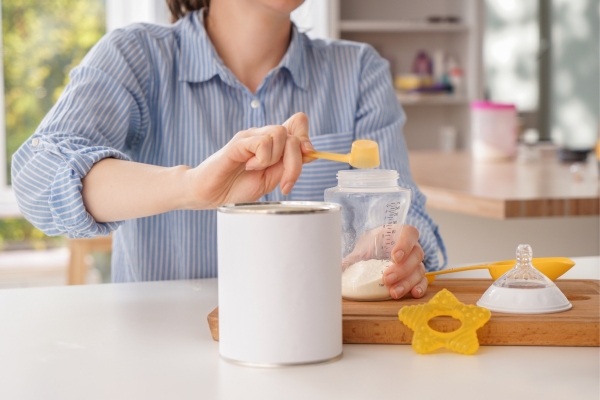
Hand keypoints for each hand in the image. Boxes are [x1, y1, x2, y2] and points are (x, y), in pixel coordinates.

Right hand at [184, 112, 313, 208]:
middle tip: (283, 183)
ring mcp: (249, 137)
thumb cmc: (237, 186)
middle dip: (295, 164)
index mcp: (273, 143)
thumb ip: (289, 164)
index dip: (306, 140)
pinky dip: (261, 159)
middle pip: (294, 134)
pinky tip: (248, 166)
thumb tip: (311, 152)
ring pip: (280, 134)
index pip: (298, 122)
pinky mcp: (238, 143)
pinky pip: (262, 142)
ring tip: (257, 169)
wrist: (210, 194)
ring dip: (274, 159)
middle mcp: (262, 135)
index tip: (303, 161)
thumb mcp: (271, 179)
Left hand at [342, 224, 426, 299]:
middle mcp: (411, 246)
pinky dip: (420, 287)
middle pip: (415, 255)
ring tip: (393, 292)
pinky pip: (423, 281)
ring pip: (419, 270)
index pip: (409, 233)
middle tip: (387, 278)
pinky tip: (413, 293)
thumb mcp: (359, 250)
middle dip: (401, 269)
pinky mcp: (416, 276)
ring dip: (407, 282)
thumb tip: (336, 268)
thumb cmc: (368, 249)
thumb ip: (351, 258)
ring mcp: (415, 262)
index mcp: (398, 233)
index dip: (404, 244)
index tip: (394, 256)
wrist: (370, 257)